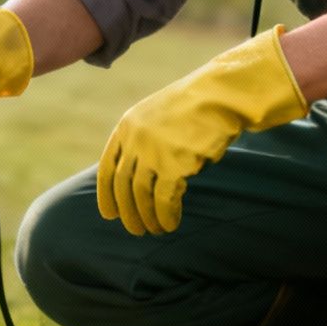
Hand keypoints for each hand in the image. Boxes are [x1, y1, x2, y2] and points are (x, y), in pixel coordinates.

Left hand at [98, 27, 310, 235]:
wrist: (220, 95)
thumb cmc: (195, 107)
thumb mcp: (156, 116)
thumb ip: (141, 140)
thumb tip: (136, 176)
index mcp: (126, 126)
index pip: (107, 167)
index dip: (106, 195)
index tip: (109, 215)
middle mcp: (134, 139)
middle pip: (123, 185)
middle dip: (128, 212)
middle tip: (135, 230)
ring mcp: (152, 151)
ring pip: (142, 195)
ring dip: (148, 217)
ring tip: (155, 230)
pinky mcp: (174, 164)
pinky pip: (164, 199)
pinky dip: (166, 215)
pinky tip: (170, 224)